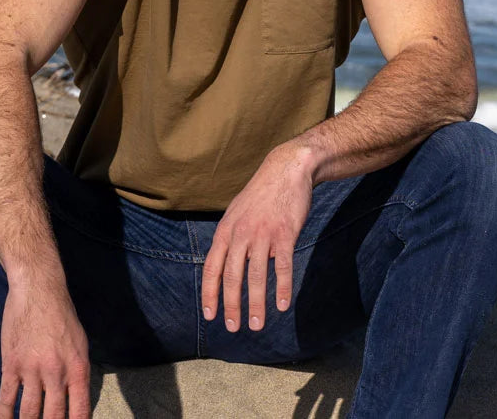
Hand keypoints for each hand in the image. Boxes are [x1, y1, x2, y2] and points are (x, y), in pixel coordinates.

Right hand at [0, 281, 90, 418]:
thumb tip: (72, 399)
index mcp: (78, 368)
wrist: (38, 290)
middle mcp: (56, 373)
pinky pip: (7, 397)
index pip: (79, 411)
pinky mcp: (11, 364)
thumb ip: (77, 372)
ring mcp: (32, 369)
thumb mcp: (80, 343)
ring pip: (29, 412)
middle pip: (53, 417)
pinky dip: (5, 415)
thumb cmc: (62, 314)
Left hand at [200, 143, 314, 331]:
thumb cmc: (261, 194)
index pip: (212, 268)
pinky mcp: (285, 233)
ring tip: (256, 325)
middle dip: (231, 306)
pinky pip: (282, 266)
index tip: (210, 315)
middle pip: (232, 277)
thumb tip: (231, 265)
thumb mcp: (237, 213)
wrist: (286, 170)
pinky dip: (282, 288)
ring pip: (256, 276)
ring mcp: (263, 234)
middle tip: (233, 327)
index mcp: (226, 231)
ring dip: (256, 304)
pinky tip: (283, 305)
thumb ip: (232, 239)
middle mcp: (241, 234)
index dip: (210, 294)